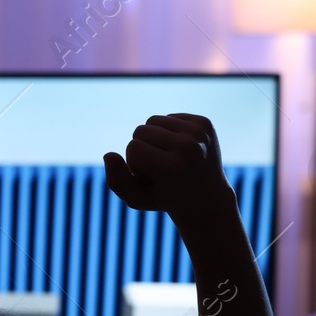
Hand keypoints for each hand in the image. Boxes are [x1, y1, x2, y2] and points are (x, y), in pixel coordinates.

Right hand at [102, 113, 232, 215]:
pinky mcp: (204, 123)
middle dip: (142, 148)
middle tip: (157, 167)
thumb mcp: (137, 199)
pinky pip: (169, 117)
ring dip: (153, 137)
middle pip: (141, 130)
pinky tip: (178, 149)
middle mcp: (189, 149)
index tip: (149, 176)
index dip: (133, 162)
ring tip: (166, 156)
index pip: (133, 147)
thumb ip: (117, 181)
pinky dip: (168, 131)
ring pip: (153, 120)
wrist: (207, 196)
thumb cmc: (166, 197)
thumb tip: (108, 155)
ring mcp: (199, 134)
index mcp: (172, 169)